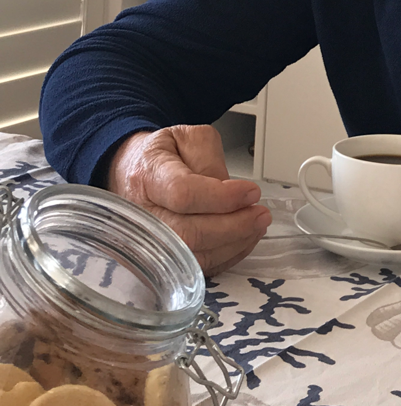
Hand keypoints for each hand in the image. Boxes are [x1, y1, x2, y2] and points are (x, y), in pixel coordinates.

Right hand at [105, 125, 271, 275]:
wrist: (135, 173)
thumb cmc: (163, 156)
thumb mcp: (187, 137)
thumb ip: (209, 158)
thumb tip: (226, 189)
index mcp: (148, 175)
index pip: (183, 193)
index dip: (221, 197)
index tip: (251, 192)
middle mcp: (143, 215)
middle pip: (188, 233)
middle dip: (233, 227)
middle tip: (260, 214)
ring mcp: (150, 243)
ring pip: (194, 257)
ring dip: (234, 244)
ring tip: (257, 225)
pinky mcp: (162, 260)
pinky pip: (198, 268)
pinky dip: (227, 256)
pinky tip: (244, 239)